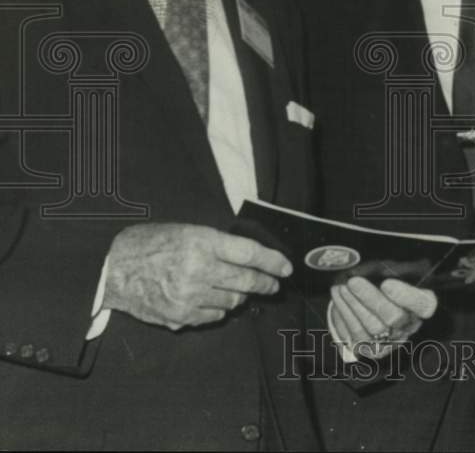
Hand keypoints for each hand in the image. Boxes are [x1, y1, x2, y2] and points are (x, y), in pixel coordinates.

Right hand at [103, 223, 291, 330]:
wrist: (113, 269)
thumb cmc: (152, 245)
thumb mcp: (187, 231)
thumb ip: (219, 245)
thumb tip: (251, 259)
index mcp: (202, 242)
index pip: (249, 253)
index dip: (273, 261)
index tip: (286, 268)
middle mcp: (198, 270)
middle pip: (246, 281)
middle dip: (265, 284)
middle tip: (273, 285)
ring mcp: (189, 296)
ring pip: (233, 301)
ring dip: (239, 296)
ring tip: (234, 289)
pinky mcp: (179, 317)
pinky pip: (214, 317)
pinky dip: (218, 310)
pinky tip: (210, 300)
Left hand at [327, 277, 436, 359]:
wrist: (372, 306)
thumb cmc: (387, 282)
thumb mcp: (397, 272)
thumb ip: (393, 269)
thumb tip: (375, 259)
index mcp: (423, 303)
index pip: (424, 304)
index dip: (407, 296)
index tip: (386, 283)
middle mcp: (409, 324)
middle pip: (395, 317)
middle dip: (372, 298)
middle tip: (354, 281)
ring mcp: (390, 340)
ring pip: (374, 327)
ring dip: (354, 304)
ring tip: (342, 286)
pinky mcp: (370, 348)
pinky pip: (357, 333)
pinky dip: (345, 312)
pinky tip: (338, 296)